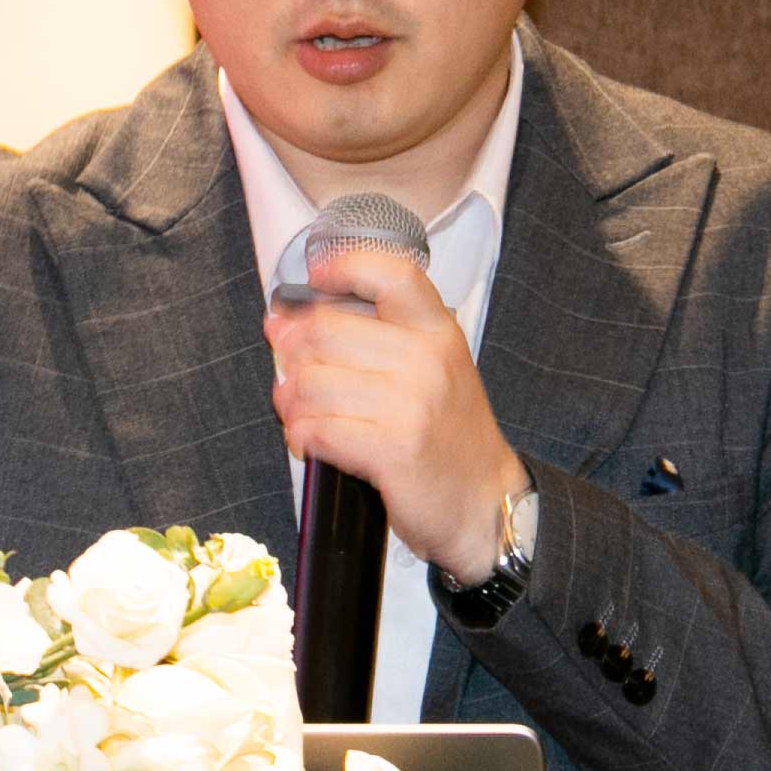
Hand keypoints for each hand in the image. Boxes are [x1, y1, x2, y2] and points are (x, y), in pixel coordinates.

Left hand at [265, 246, 527, 581]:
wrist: (485, 503)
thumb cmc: (448, 436)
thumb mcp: (433, 368)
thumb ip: (373, 339)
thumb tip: (286, 323)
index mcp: (438, 330)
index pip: (388, 273)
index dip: (341, 267)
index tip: (314, 279)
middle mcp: (427, 359)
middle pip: (324, 331)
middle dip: (290, 352)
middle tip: (288, 371)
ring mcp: (411, 404)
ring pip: (311, 383)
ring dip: (289, 400)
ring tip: (296, 411)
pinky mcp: (393, 449)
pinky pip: (318, 429)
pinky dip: (300, 436)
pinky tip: (307, 441)